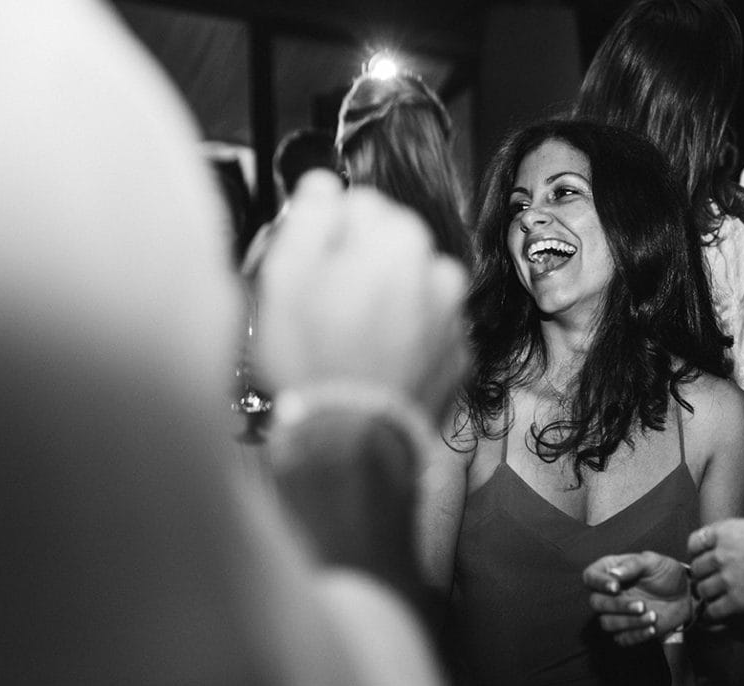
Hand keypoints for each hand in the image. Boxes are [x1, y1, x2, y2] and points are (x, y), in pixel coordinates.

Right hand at [256, 171, 467, 422]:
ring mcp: (455, 318)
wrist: (354, 442)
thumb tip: (324, 185)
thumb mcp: (285, 273)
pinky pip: (424, 333)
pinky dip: (403, 341)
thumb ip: (309, 214)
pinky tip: (373, 364)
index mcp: (402, 238)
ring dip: (384, 304)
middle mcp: (442, 270)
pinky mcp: (458, 359)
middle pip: (389, 249)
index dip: (326, 235)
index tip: (308, 268)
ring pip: (409, 291)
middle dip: (360, 267)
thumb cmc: (313, 358)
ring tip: (349, 343)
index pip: (359, 206)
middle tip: (323, 309)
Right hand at [583, 552, 692, 645]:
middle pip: (596, 603)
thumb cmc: (666, 573)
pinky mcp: (627, 630)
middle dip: (617, 606)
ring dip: (628, 622)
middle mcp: (609, 593)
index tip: (615, 587)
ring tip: (653, 615)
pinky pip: (622, 639)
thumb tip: (613, 573)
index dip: (598, 583)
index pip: (590, 577)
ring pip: (607, 623)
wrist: (685, 594)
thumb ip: (633, 564)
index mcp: (610, 571)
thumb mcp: (653, 561)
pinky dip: (636, 635)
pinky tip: (652, 627)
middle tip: (641, 605)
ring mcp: (617, 613)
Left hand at [687, 520, 743, 618]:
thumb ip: (741, 536)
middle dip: (704, 573)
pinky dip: (714, 613)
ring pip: (702, 590)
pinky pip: (713, 611)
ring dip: (709, 594)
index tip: (702, 557)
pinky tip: (720, 612)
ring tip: (718, 595)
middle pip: (696, 568)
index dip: (698, 551)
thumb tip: (734, 545)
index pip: (694, 542)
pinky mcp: (737, 601)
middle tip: (712, 578)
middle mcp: (722, 553)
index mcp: (728, 531)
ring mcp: (728, 578)